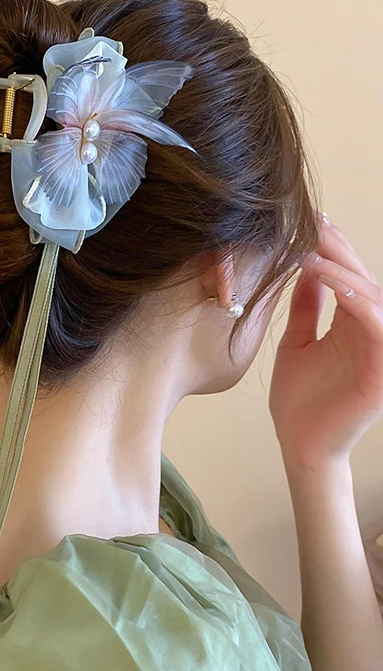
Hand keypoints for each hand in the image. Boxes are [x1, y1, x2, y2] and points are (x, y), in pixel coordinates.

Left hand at [269, 214, 382, 468]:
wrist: (299, 445)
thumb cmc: (298, 400)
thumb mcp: (296, 344)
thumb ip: (305, 310)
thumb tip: (304, 271)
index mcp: (352, 328)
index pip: (347, 281)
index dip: (332, 252)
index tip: (309, 225)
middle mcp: (371, 334)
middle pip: (361, 283)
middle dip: (339, 251)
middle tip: (314, 225)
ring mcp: (380, 352)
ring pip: (372, 299)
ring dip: (345, 272)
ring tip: (314, 251)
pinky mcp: (381, 372)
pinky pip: (376, 327)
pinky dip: (357, 302)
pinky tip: (331, 283)